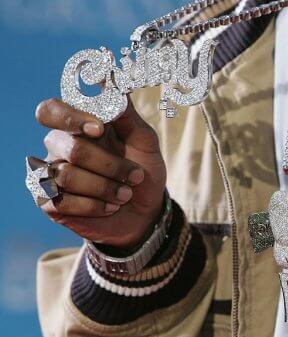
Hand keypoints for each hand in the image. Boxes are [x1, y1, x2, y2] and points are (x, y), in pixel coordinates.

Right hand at [35, 98, 165, 248]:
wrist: (145, 211)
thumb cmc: (143, 171)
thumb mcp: (144, 142)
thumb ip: (127, 114)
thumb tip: (112, 81)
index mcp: (77, 126)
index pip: (51, 110)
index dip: (71, 118)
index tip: (99, 129)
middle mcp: (59, 147)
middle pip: (70, 147)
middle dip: (109, 165)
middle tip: (135, 175)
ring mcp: (50, 174)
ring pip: (66, 176)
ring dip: (105, 188)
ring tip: (125, 194)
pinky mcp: (48, 202)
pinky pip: (61, 201)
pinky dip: (93, 206)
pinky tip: (109, 207)